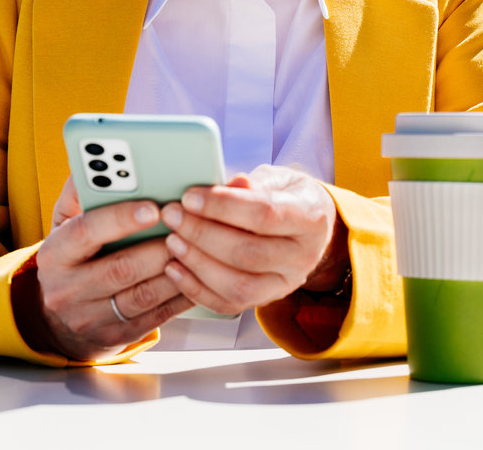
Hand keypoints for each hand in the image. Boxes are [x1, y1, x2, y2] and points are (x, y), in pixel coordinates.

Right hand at [31, 177, 194, 360]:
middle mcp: (67, 289)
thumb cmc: (72, 259)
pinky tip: (197, 276)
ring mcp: (90, 318)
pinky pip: (156, 317)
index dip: (120, 218)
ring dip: (176, 271)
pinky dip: (180, 295)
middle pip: (121, 268)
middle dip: (159, 246)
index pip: (86, 232)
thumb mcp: (65, 224)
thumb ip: (81, 192)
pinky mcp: (115, 338)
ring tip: (198, 249)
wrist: (58, 321)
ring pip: (143, 295)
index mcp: (55, 254)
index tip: (153, 206)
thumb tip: (100, 166)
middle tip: (188, 227)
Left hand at [159, 164, 346, 315]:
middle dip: (203, 234)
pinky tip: (175, 268)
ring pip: (239, 286)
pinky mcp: (265, 300)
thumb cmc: (287, 197)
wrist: (310, 229)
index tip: (190, 197)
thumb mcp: (278, 179)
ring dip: (198, 264)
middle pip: (248, 253)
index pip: (264, 215)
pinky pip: (228, 304)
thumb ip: (255, 183)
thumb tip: (232, 185)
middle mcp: (302, 256)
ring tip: (172, 241)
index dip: (223, 207)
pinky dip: (196, 289)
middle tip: (173, 216)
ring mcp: (285, 283)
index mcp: (309, 218)